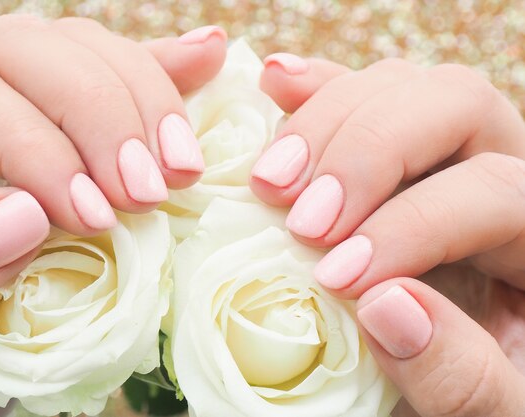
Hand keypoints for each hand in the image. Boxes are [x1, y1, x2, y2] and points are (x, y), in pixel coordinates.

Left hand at [0, 16, 226, 415]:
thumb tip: (26, 217)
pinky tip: (202, 60)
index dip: (36, 147)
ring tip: (182, 162)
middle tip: (149, 192)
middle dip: (102, 116)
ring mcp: (0, 106)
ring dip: (142, 98)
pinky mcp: (51, 131)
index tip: (94, 219)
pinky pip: (102, 79)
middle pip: (27, 51)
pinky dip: (156, 75)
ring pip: (73, 53)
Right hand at [252, 54, 524, 415]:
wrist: (484, 388)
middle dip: (365, 153)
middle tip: (301, 218)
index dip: (412, 224)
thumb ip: (464, 377)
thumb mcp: (501, 412)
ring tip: (271, 181)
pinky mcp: (391, 157)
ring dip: (324, 122)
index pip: (494, 190)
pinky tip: (278, 84)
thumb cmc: (495, 396)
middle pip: (450, 103)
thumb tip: (384, 305)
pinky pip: (360, 97)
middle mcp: (503, 167)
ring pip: (399, 87)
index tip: (337, 276)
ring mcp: (442, 152)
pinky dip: (316, 90)